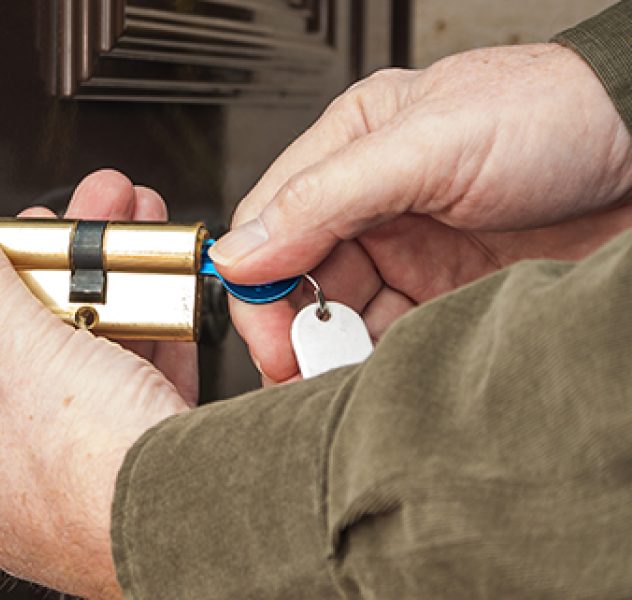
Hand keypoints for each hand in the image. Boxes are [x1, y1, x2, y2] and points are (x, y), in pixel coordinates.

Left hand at [0, 199, 188, 597]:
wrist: (201, 523)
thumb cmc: (98, 477)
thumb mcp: (24, 353)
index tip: (18, 236)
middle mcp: (14, 485)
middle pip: (32, 350)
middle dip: (67, 273)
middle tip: (82, 223)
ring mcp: (81, 481)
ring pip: (92, 365)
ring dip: (115, 296)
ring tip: (129, 240)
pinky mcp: (141, 473)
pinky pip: (139, 391)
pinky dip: (152, 341)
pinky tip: (163, 294)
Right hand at [209, 43, 631, 381]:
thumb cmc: (556, 116)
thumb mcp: (428, 146)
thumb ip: (325, 198)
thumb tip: (240, 252)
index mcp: (351, 146)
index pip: (271, 222)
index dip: (258, 283)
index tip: (267, 335)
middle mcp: (373, 199)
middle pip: (301, 277)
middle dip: (297, 328)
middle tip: (302, 370)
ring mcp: (413, 248)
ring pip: (346, 314)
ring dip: (338, 350)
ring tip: (342, 378)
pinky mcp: (450, 290)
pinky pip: (395, 336)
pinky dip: (381, 361)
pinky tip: (383, 373)